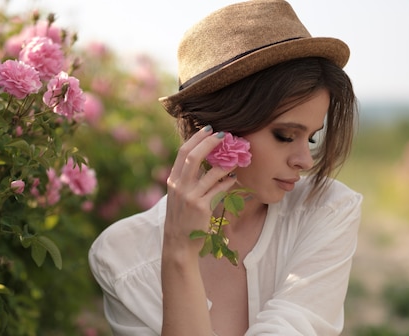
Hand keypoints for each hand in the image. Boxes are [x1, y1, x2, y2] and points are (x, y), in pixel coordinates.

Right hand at [163, 126, 237, 253]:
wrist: (178, 244)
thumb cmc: (182, 218)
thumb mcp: (179, 196)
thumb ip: (187, 179)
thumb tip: (205, 161)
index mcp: (173, 180)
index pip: (182, 152)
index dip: (196, 138)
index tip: (209, 129)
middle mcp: (179, 186)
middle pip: (193, 156)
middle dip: (209, 142)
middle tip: (224, 134)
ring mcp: (189, 197)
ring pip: (210, 173)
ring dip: (225, 162)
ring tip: (235, 156)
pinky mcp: (201, 208)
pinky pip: (218, 190)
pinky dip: (228, 182)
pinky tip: (234, 178)